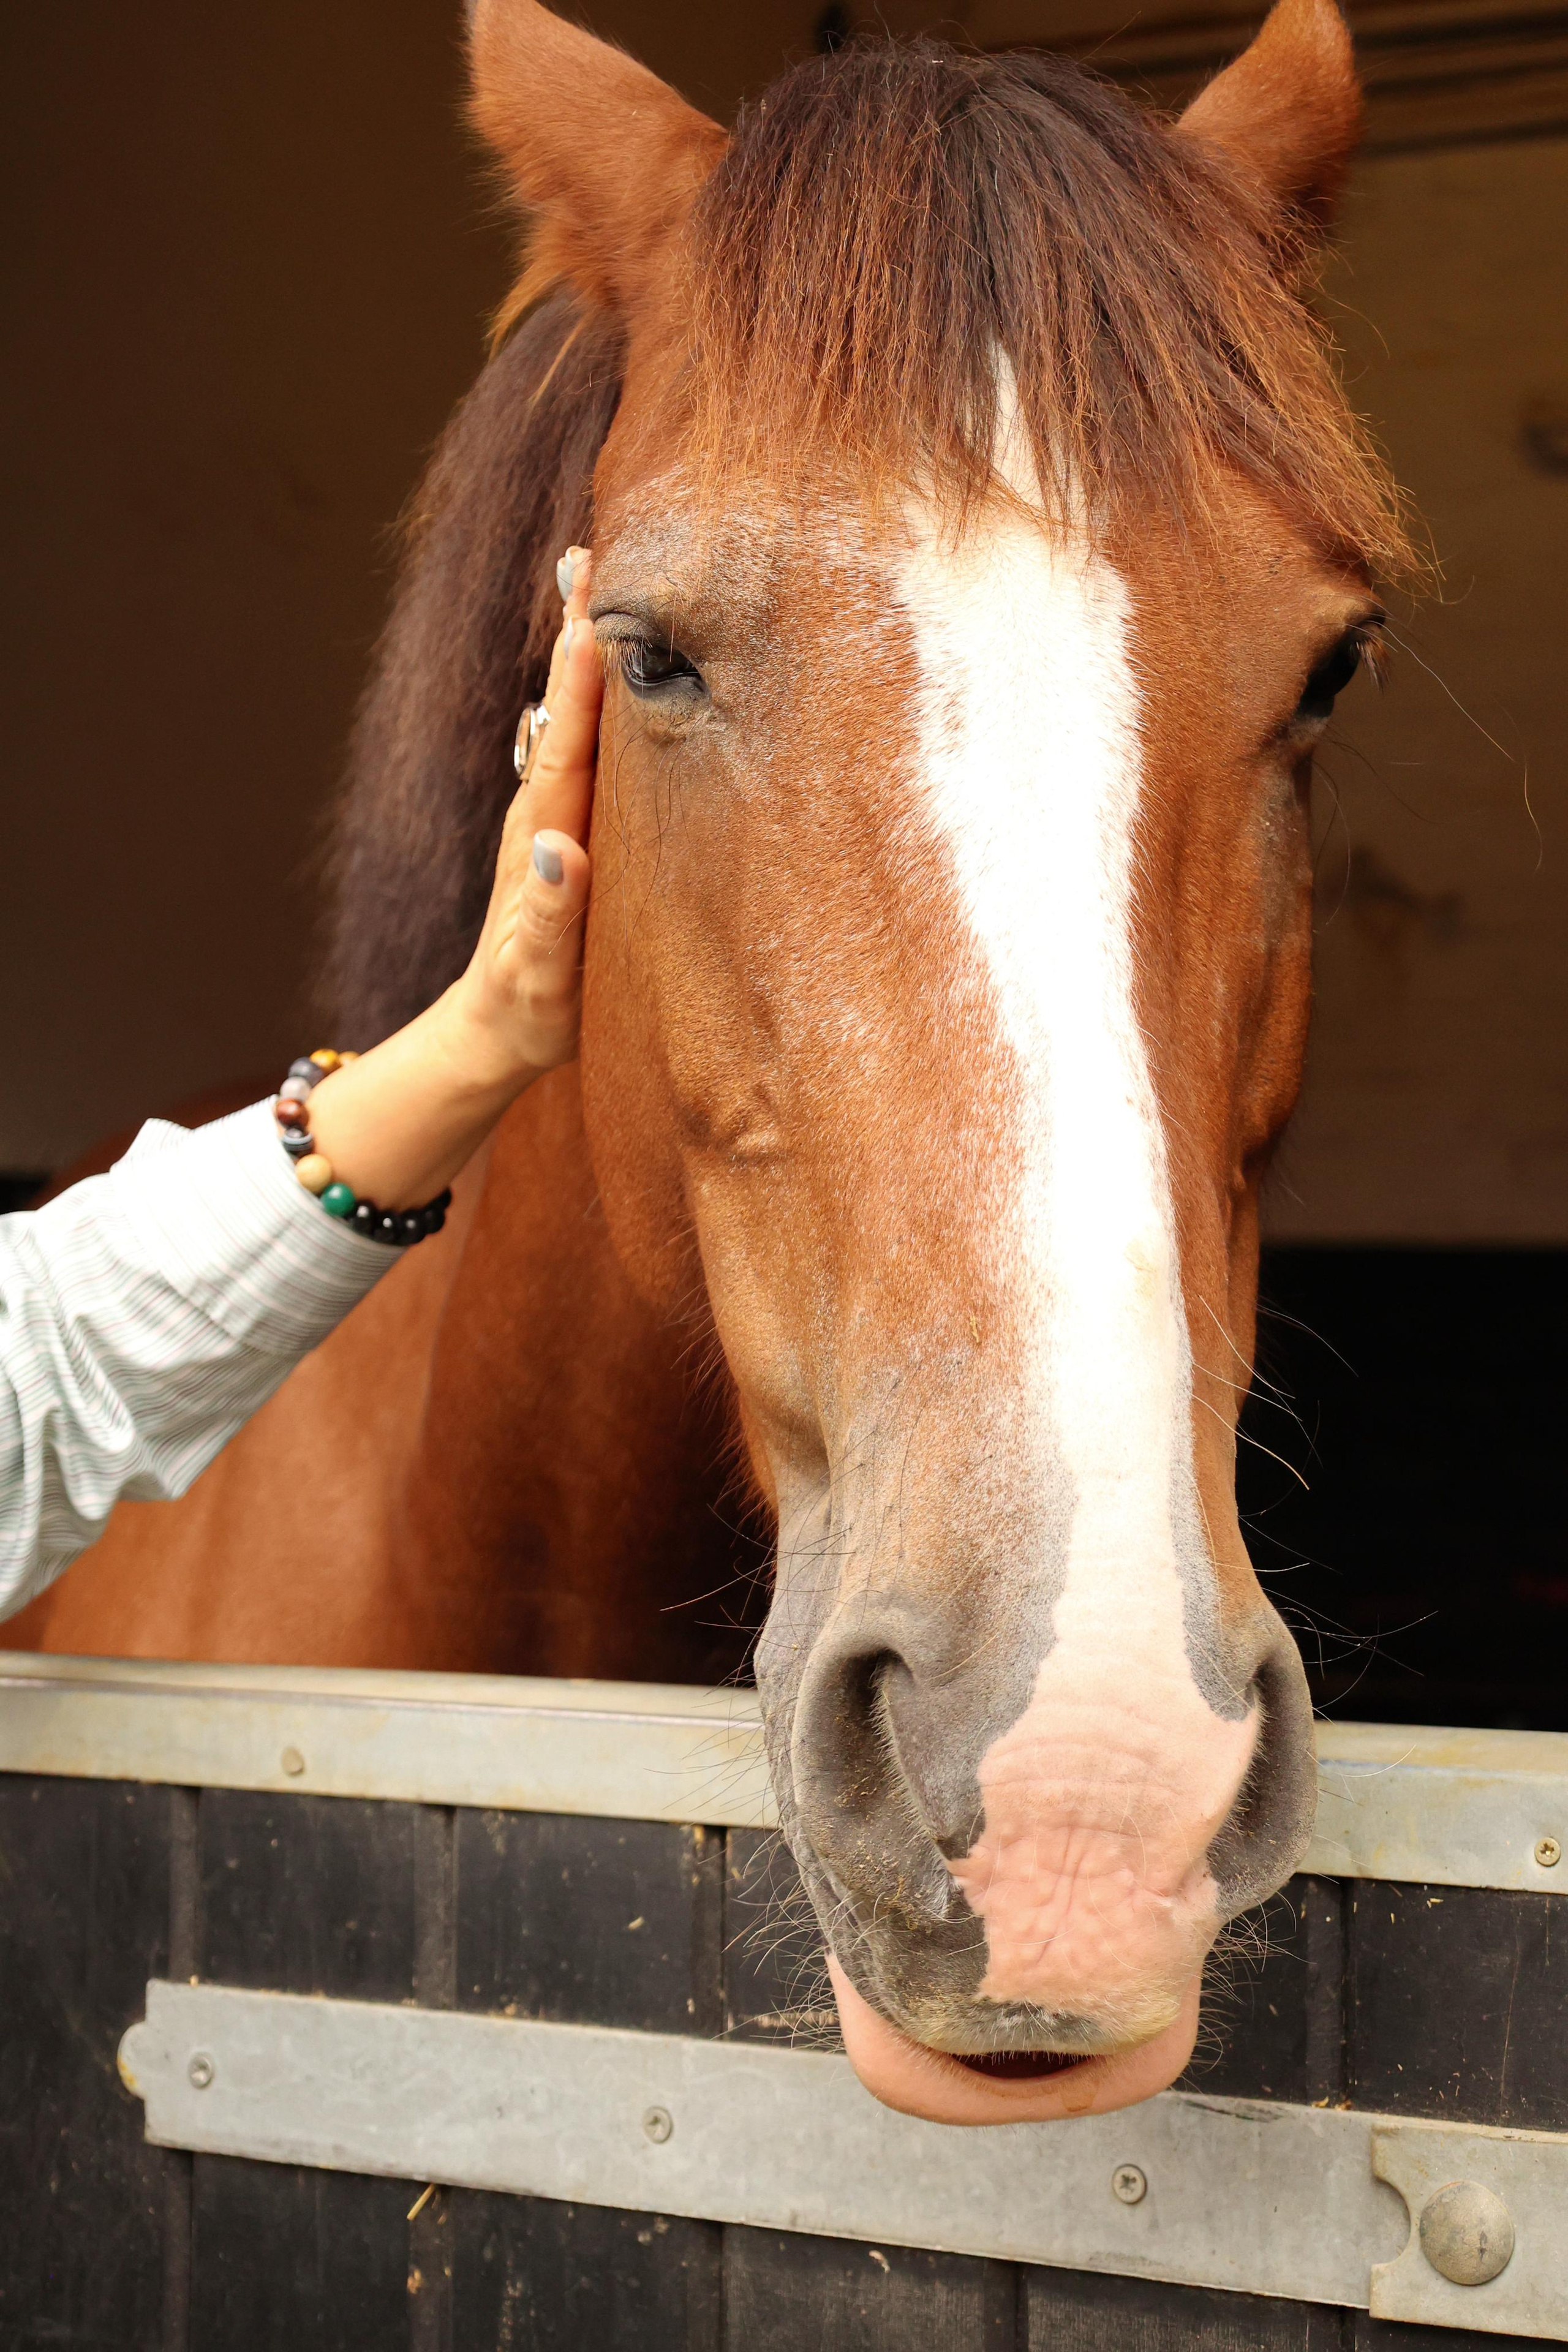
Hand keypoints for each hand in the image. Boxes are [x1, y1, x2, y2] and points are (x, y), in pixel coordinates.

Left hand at [303, 551, 599, 1211]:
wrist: (498, 1030)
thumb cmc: (531, 1007)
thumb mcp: (541, 972)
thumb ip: (551, 911)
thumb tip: (560, 846)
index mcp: (547, 834)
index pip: (568, 743)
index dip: (582, 678)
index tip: (594, 610)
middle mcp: (547, 812)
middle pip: (566, 710)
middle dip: (577, 634)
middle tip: (586, 551)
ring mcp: (554, 817)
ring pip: (572, 722)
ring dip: (581, 656)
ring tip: (593, 587)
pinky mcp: (567, 829)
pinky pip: (583, 750)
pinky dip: (590, 702)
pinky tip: (603, 672)